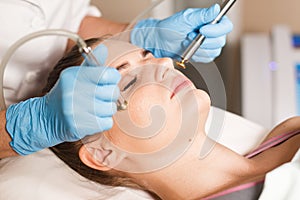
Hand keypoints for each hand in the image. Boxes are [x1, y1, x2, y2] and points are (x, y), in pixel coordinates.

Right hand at [6, 44, 120, 154]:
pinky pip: (107, 123)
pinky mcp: (80, 126)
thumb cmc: (65, 95)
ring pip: (111, 109)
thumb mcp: (75, 76)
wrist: (46, 118)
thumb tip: (104, 48)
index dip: (112, 78)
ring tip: (95, 108)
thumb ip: (92, 64)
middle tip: (100, 97)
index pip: (109, 74)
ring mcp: (76, 110)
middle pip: (112, 92)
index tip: (107, 81)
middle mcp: (75, 92)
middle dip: (110, 95)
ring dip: (106, 110)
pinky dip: (102, 121)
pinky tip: (92, 118)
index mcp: (75, 76)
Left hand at [131, 4, 232, 62]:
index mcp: (212, 20)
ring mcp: (210, 45)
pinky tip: (189, 50)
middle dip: (203, 41)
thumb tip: (215, 9)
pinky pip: (207, 58)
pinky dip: (197, 55)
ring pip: (214, 51)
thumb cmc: (171, 27)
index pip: (226, 26)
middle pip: (221, 40)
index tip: (202, 30)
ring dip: (198, 48)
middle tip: (189, 36)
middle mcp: (214, 32)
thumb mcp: (186, 18)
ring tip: (187, 42)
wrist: (162, 41)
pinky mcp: (205, 55)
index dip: (216, 30)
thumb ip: (202, 15)